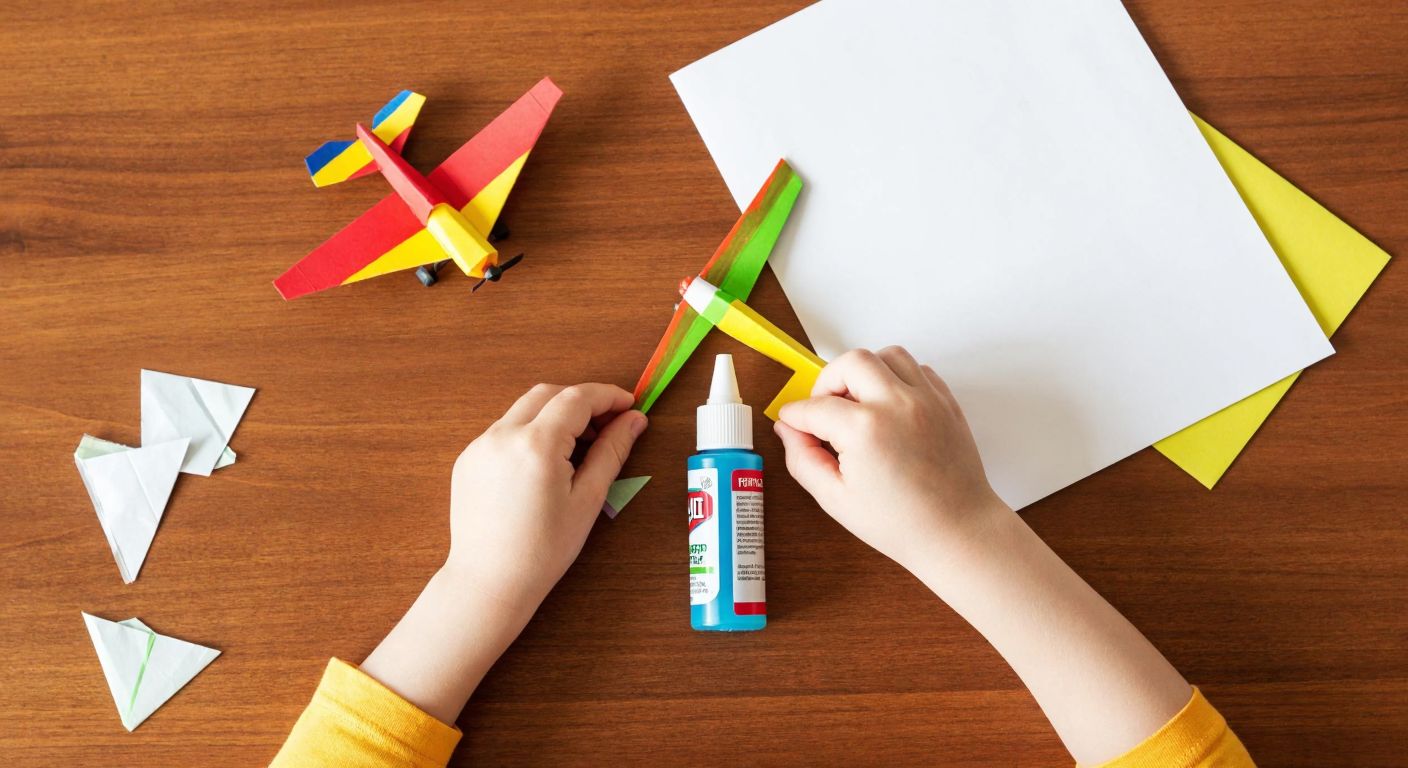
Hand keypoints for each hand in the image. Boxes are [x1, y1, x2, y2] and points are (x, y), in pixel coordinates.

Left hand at [447, 383, 648, 610]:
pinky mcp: (468, 459)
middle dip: (581, 400)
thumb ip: (612, 451)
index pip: (578, 398)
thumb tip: (635, 419)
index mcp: (536, 444)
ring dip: (554, 415)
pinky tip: (545, 465)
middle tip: (607, 425)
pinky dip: (530, 433)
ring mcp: (480, 445)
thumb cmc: (544, 549)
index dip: (608, 396)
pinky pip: (504, 431)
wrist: (490, 581)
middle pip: (548, 393)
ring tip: (577, 449)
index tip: (629, 405)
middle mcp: (503, 435)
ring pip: (524, 410)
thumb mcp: (588, 499)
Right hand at [774, 347, 1007, 574]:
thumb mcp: (835, 498)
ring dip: (866, 371)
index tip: (793, 422)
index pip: (815, 407)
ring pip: (889, 355)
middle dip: (828, 381)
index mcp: (864, 430)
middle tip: (824, 408)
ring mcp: (926, 400)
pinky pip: (920, 370)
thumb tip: (788, 429)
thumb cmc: (900, 523)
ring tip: (858, 402)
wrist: (957, 532)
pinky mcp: (947, 404)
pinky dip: (899, 378)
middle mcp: (897, 404)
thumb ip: (803, 459)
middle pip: (851, 362)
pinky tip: (889, 406)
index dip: (796, 415)